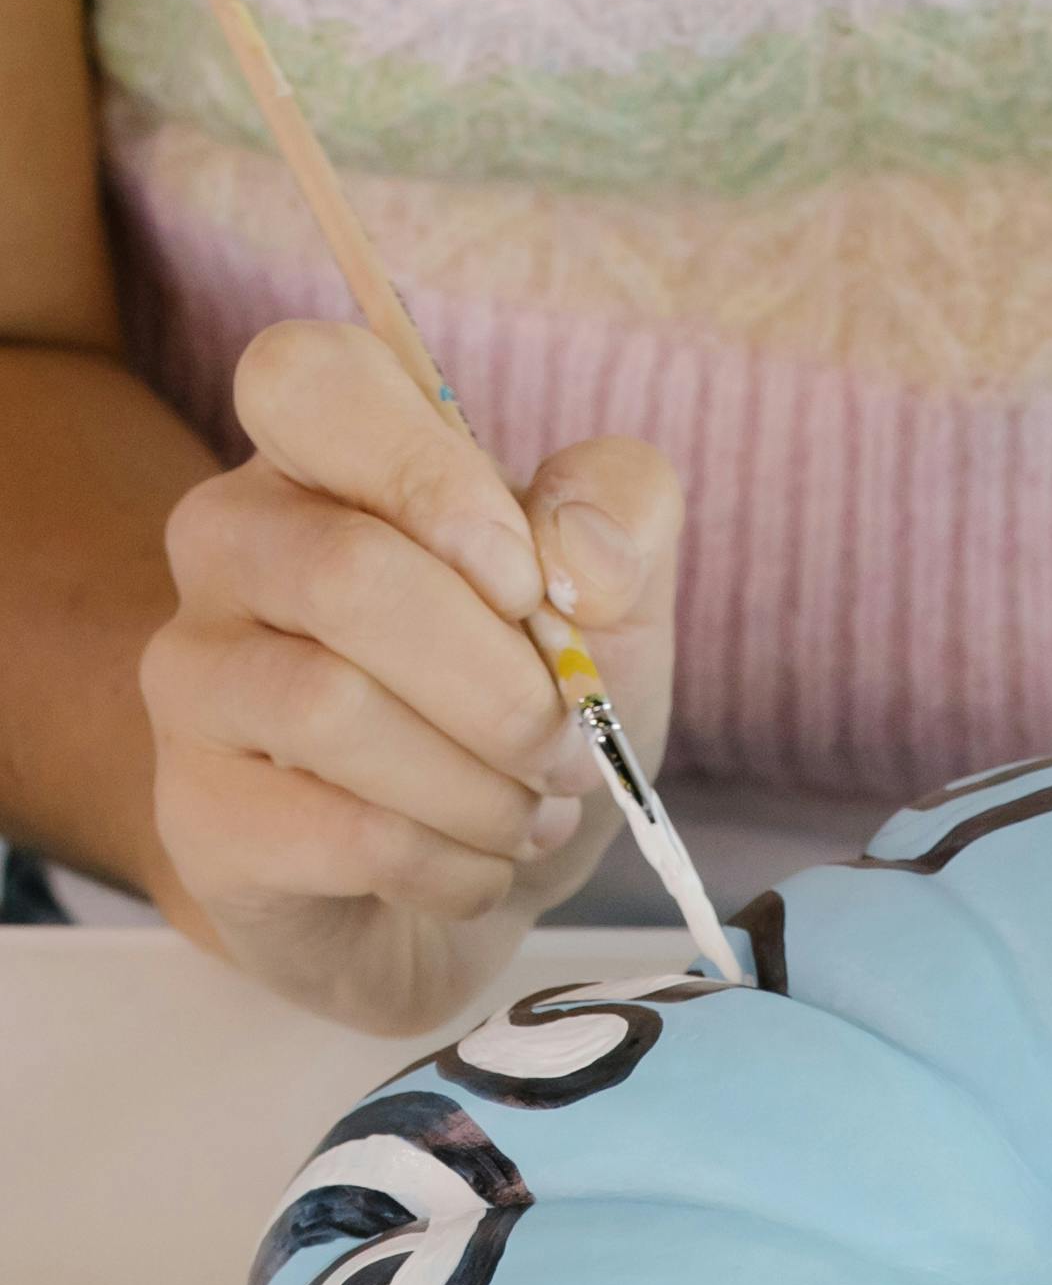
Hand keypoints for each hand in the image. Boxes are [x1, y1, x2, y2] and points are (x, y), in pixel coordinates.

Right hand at [142, 317, 683, 1037]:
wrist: (451, 902)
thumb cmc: (515, 723)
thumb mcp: (612, 611)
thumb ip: (623, 524)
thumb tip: (584, 552)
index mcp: (321, 457)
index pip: (310, 382)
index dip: (431, 479)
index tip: (528, 583)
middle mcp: (229, 546)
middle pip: (348, 575)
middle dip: (503, 689)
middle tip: (570, 753)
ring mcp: (194, 678)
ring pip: (333, 709)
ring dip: (479, 789)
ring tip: (527, 819)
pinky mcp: (201, 815)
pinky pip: (341, 834)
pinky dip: (450, 868)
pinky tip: (473, 871)